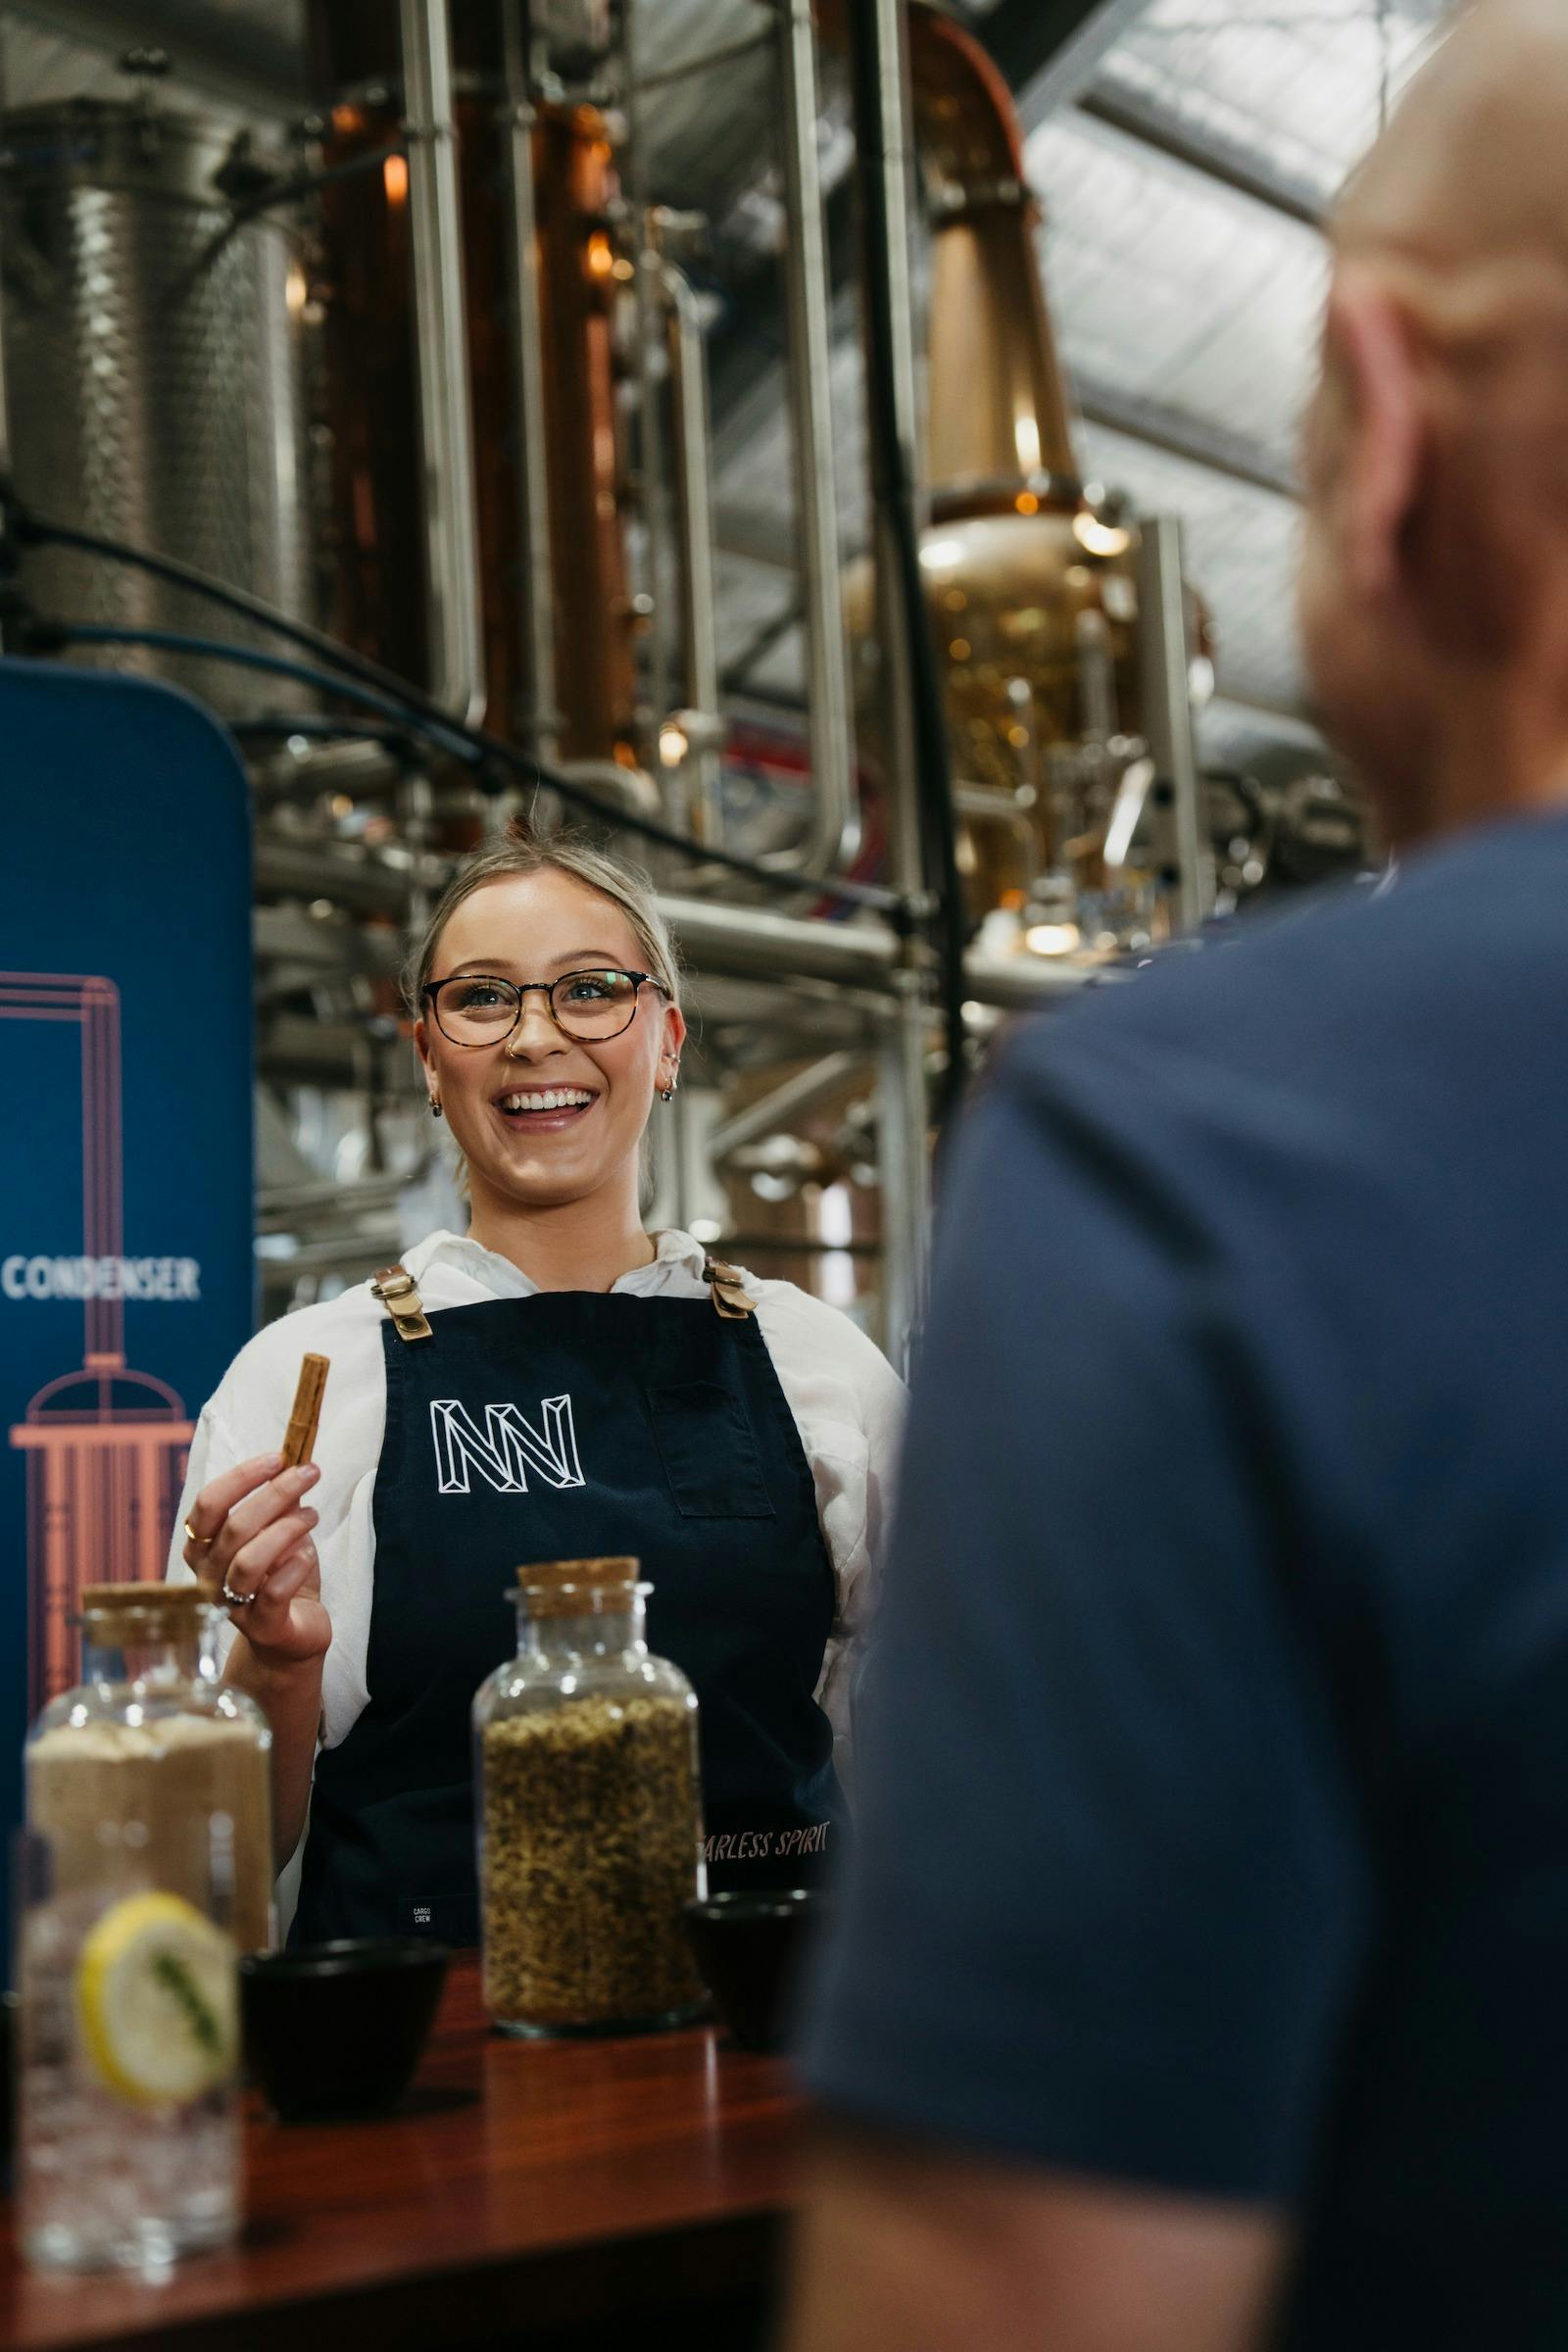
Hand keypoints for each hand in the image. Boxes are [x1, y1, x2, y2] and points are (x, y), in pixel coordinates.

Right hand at [182, 1453, 332, 1668]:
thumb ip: (278, 1504)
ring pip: (249, 1561)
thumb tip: (292, 1465)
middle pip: (233, 1527)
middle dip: (275, 1494)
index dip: (241, 1478)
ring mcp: (231, 1605)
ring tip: (313, 1515)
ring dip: (286, 1529)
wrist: (293, 1632)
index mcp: (204, 1547)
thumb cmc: (280, 1576)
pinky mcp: (261, 1627)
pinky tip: (308, 1554)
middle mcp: (209, 1576)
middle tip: (309, 1474)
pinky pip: (273, 1592)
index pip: (208, 1505)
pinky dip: (295, 1566)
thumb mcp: (278, 1532)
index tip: (277, 1459)